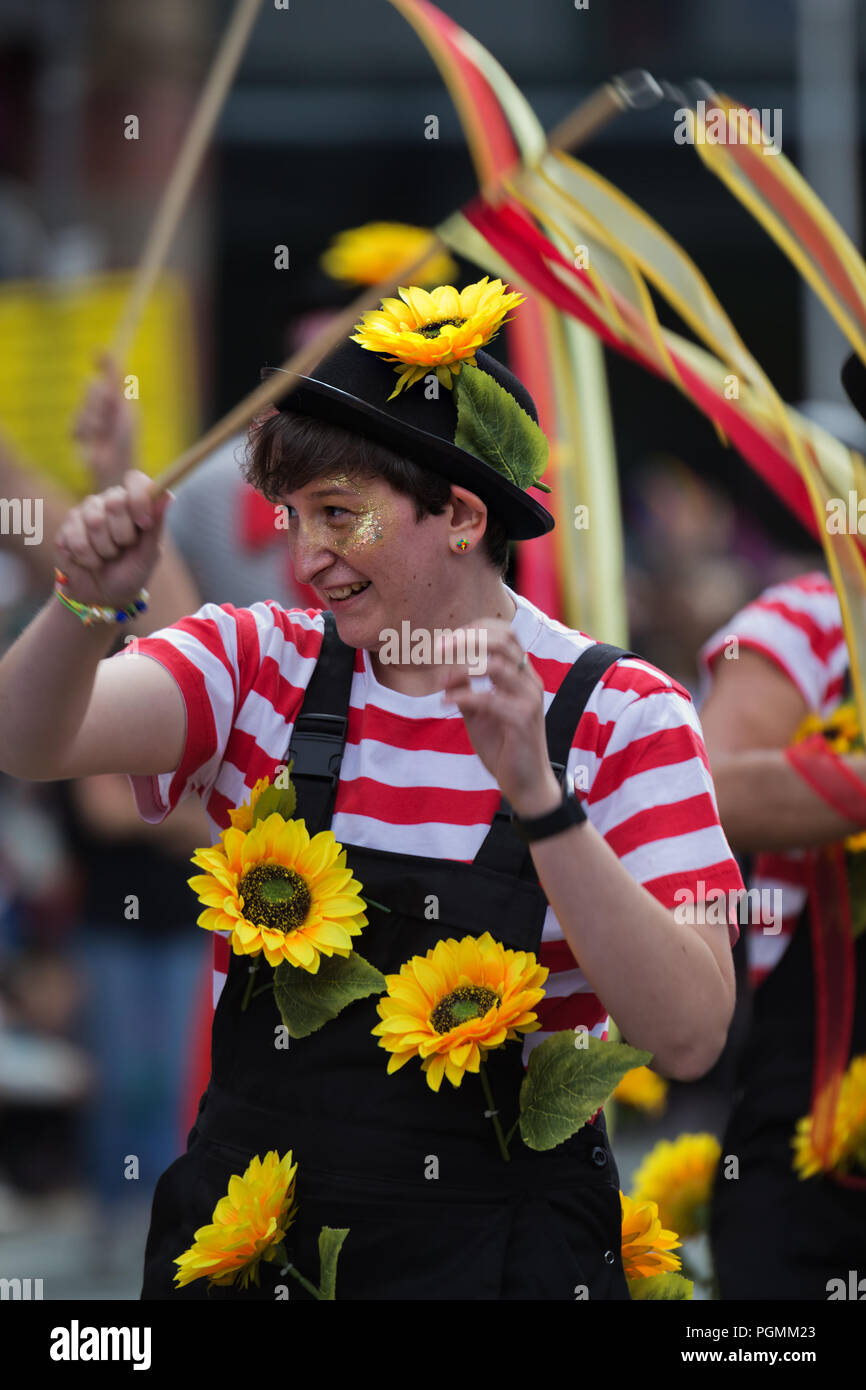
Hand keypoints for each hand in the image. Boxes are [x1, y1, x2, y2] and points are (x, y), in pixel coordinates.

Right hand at [53, 469, 173, 608]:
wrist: (103, 596)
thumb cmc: (131, 573)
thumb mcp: (149, 554)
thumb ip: (156, 526)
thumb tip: (167, 494)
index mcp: (133, 504)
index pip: (135, 480)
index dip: (139, 499)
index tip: (143, 523)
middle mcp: (108, 502)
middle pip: (115, 502)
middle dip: (122, 534)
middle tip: (122, 548)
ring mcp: (85, 513)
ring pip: (94, 521)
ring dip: (104, 550)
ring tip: (107, 557)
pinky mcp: (66, 528)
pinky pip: (75, 538)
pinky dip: (87, 558)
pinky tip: (90, 562)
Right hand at [74, 353, 134, 488]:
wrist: (115, 469)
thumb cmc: (125, 442)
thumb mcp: (125, 409)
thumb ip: (117, 383)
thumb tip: (112, 353)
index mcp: (117, 399)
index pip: (108, 373)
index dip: (104, 361)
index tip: (98, 353)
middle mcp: (101, 406)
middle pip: (90, 386)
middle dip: (100, 398)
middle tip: (110, 410)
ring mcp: (87, 418)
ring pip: (84, 406)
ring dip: (95, 419)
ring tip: (103, 434)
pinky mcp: (76, 434)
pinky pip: (75, 424)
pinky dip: (86, 433)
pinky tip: (93, 443)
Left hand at [436, 619, 561, 814]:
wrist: (527, 784)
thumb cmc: (503, 747)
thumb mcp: (478, 713)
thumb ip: (465, 691)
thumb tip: (445, 672)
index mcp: (522, 675)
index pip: (505, 634)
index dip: (475, 629)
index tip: (446, 640)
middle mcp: (529, 682)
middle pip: (503, 640)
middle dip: (467, 639)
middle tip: (439, 648)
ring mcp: (529, 699)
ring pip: (497, 665)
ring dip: (462, 668)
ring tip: (441, 681)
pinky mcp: (523, 720)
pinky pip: (489, 699)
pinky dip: (463, 697)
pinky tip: (445, 703)